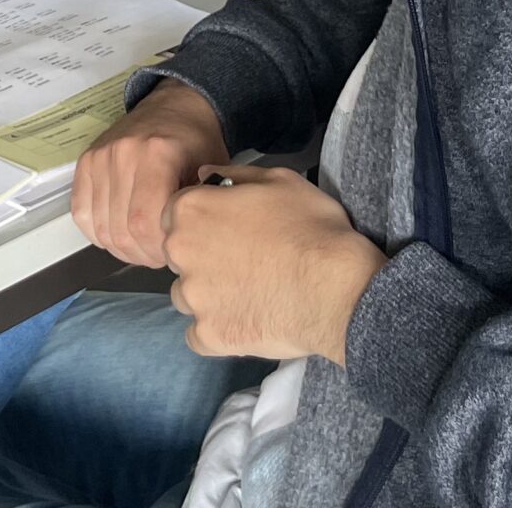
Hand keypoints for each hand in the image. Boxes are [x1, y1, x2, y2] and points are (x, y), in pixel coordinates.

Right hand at [73, 81, 230, 266]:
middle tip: (160, 253)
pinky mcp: (85, 161)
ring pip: (100, 227)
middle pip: (120, 230)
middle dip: (142, 254)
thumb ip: (197, 209)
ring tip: (143, 244)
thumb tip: (179, 246)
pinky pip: (81, 213)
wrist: (175, 107)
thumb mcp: (212, 173)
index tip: (174, 251)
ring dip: (122, 248)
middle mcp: (122, 153)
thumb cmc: (197, 142)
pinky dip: (98, 233)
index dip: (158, 250)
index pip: (144, 223)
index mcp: (158, 154)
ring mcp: (100, 156)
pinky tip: (120, 232)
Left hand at [161, 165, 384, 363]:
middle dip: (201, 256)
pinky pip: (199, 335)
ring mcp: (193, 298)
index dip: (202, 220)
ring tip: (247, 294)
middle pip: (178, 254)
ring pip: (186, 295)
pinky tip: (246, 321)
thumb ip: (236, 174)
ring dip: (207, 294)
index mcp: (191, 210)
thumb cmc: (311, 228)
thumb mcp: (280, 181)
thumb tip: (204, 174)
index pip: (175, 212)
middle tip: (243, 262)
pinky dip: (217, 330)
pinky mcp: (209, 336)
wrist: (336, 290)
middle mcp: (180, 252)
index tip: (228, 229)